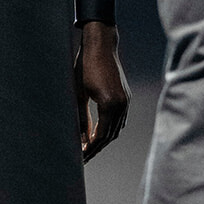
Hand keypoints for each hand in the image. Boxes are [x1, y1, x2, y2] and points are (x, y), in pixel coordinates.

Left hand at [75, 21, 129, 163]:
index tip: (80, 157)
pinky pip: (120, 120)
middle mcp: (122, 105)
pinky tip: (99, 133)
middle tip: (83, 158)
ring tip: (89, 148)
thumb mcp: (78, 94)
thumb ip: (79, 118)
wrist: (101, 45)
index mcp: (109, 105)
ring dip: (104, 140)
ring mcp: (126, 101)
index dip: (90, 148)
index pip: (100, 136)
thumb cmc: (84, 66)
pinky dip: (110, 129)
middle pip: (110, 135)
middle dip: (96, 148)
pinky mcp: (125, 97)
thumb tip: (80, 139)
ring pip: (117, 129)